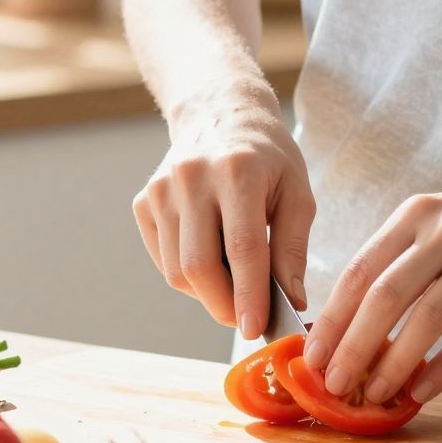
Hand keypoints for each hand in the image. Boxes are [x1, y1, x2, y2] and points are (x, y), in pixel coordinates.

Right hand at [132, 88, 315, 337]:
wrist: (220, 113)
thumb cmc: (268, 157)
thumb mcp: (297, 193)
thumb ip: (293, 249)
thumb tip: (291, 303)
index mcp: (238, 171)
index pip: (242, 248)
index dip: (249, 295)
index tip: (256, 329)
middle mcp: (192, 177)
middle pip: (199, 266)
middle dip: (224, 305)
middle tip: (247, 318)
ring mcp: (161, 189)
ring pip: (177, 270)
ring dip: (208, 292)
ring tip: (235, 282)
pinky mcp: (144, 201)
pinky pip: (164, 258)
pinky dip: (188, 274)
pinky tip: (211, 258)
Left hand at [303, 166, 441, 406]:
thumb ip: (404, 257)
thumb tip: (356, 320)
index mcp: (416, 214)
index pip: (359, 270)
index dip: (331, 318)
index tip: (311, 357)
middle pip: (383, 296)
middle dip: (351, 346)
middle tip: (333, 385)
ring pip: (424, 317)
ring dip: (392, 363)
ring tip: (372, 394)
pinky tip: (423, 391)